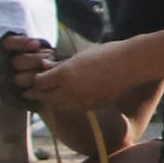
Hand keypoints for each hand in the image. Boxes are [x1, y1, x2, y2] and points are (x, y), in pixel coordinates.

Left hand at [17, 38, 152, 118]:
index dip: (36, 80)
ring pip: (57, 106)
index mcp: (65, 75)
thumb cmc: (106, 54)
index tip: (35, 77)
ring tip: (48, 94)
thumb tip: (44, 67)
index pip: (40, 83)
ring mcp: (82, 101)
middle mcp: (71, 91)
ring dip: (51, 100)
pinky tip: (66, 97)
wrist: (130, 65)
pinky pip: (72, 108)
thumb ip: (60, 65)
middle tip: (32, 90)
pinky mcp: (91, 106)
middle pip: (46, 97)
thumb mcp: (79, 56)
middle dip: (39, 93)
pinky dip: (65, 104)